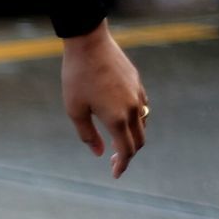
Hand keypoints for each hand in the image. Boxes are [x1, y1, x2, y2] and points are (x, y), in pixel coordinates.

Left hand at [61, 21, 148, 178]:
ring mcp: (138, 94)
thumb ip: (88, 135)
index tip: (115, 174)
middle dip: (128, 155)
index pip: (127, 150)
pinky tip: (122, 121)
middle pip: (139, 140)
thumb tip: (100, 153)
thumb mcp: (75, 111)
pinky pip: (143, 109)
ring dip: (133, 138)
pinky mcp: (138, 83)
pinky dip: (136, 121)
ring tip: (117, 143)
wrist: (89, 44)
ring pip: (143, 125)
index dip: (122, 165)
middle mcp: (132, 108)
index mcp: (117, 118)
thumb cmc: (77, 78)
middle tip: (114, 162)